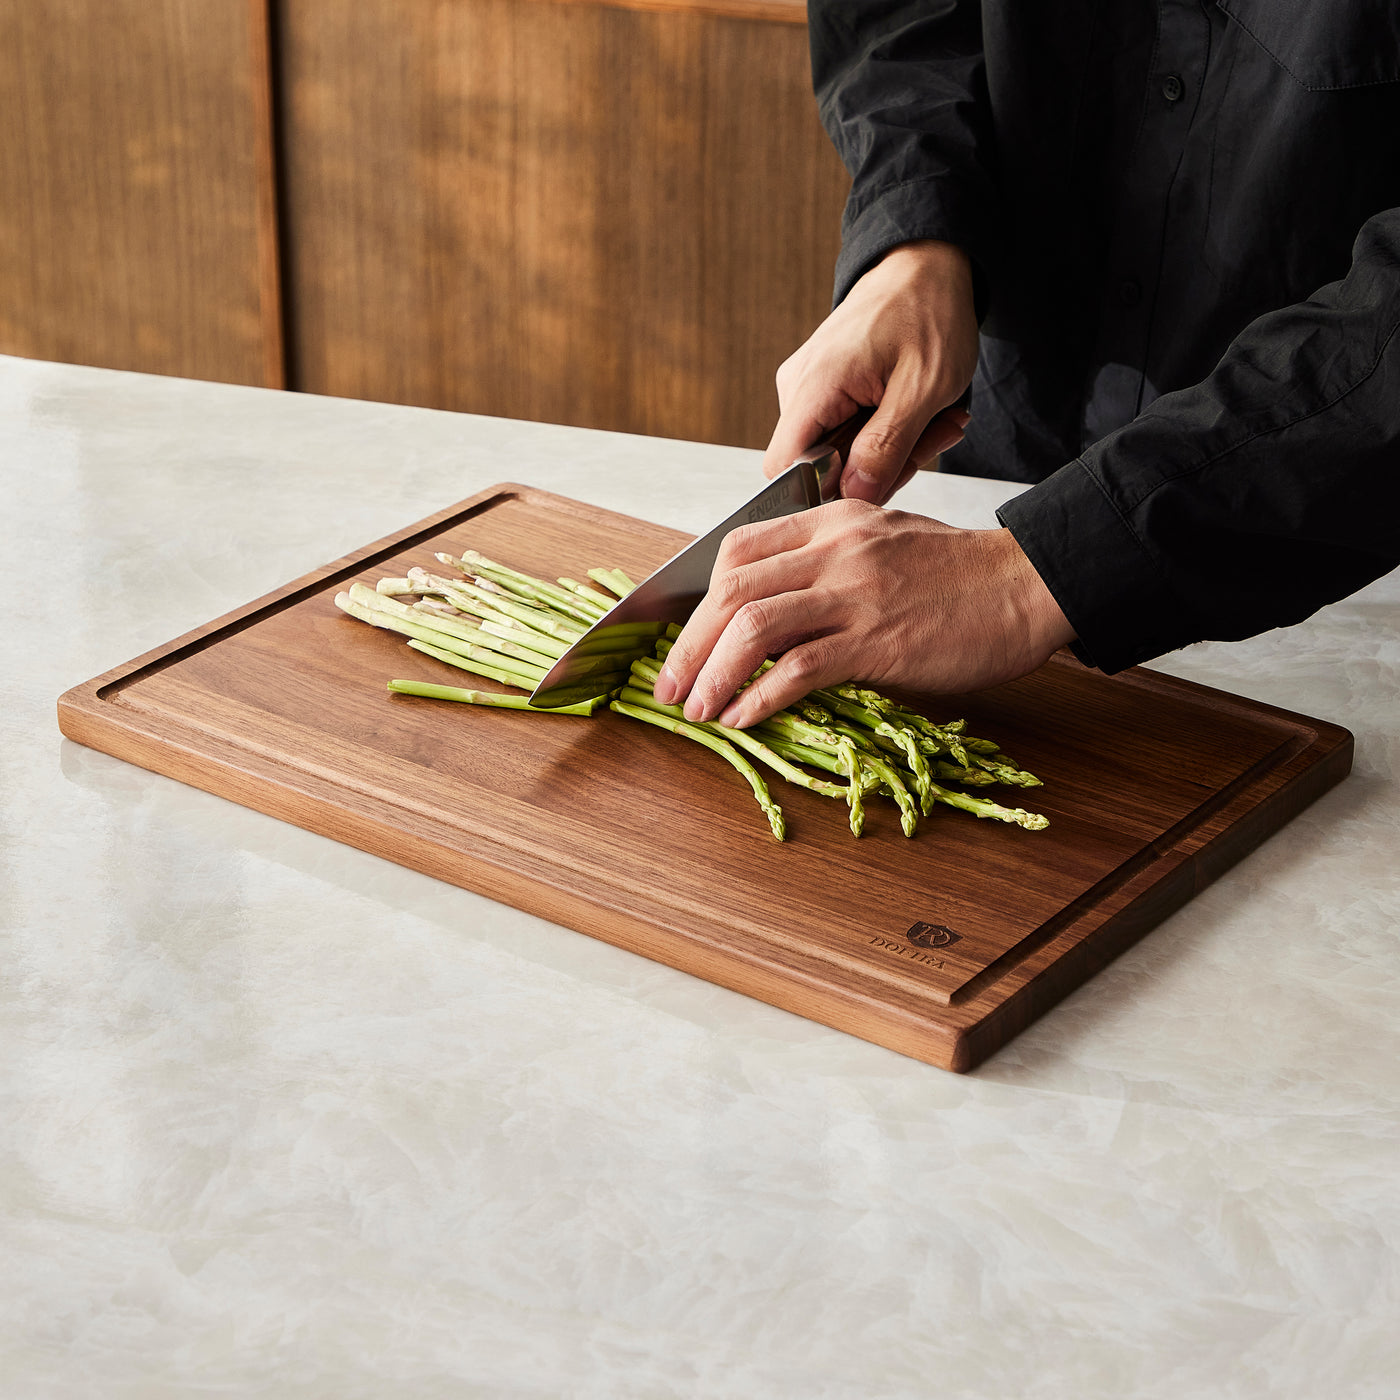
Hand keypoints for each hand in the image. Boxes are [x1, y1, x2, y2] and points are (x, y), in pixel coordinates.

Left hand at [650, 501, 1075, 727]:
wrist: (1028, 584)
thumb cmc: (962, 574)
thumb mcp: (885, 542)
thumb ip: (829, 565)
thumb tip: (776, 612)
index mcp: (831, 521)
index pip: (737, 548)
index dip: (699, 597)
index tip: (687, 637)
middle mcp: (835, 550)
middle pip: (731, 590)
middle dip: (688, 644)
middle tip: (670, 685)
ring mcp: (855, 592)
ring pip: (753, 626)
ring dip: (713, 674)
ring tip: (697, 711)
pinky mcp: (878, 639)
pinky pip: (799, 668)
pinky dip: (760, 697)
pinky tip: (745, 718)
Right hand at [762, 239, 980, 504]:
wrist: (928, 264)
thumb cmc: (929, 310)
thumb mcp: (923, 389)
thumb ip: (886, 448)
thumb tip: (854, 495)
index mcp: (815, 385)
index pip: (784, 469)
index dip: (824, 491)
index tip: (876, 481)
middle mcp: (799, 387)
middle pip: (818, 465)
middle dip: (880, 466)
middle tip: (931, 438)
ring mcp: (809, 386)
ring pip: (839, 451)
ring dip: (892, 448)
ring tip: (934, 418)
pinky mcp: (824, 387)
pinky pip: (846, 430)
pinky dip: (886, 430)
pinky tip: (918, 411)